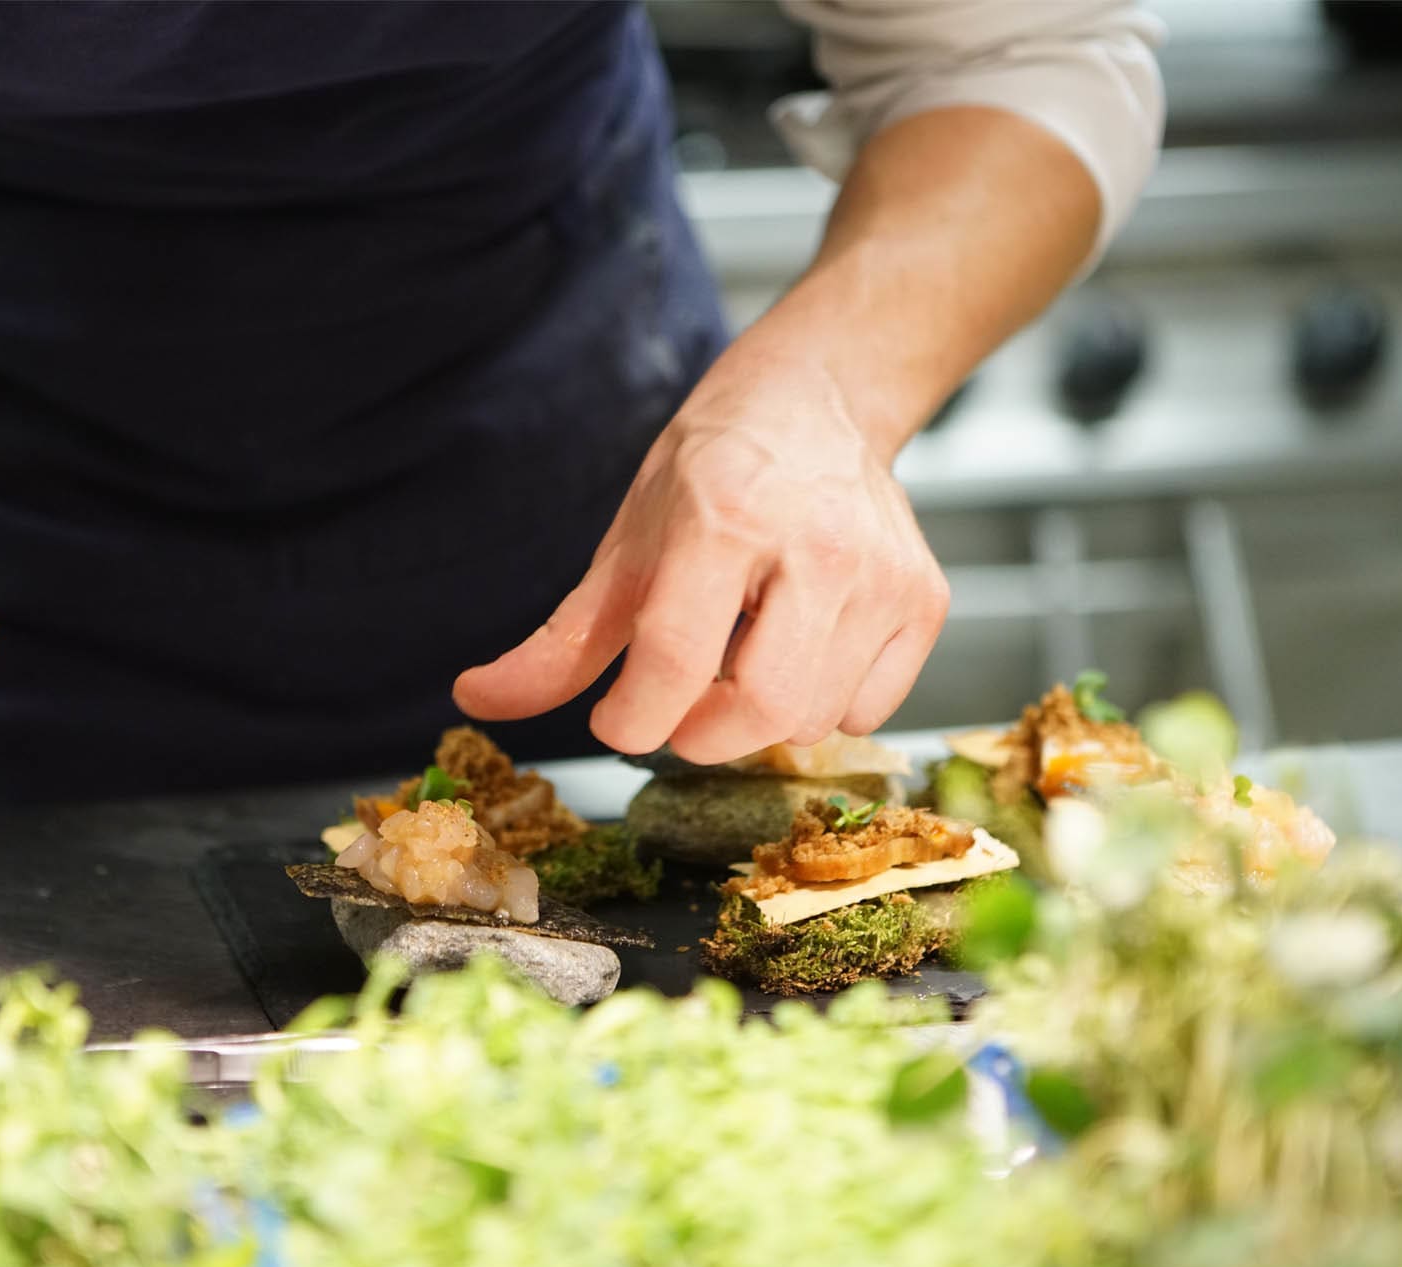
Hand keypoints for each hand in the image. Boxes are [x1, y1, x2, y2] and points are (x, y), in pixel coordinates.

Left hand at [454, 359, 947, 763]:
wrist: (818, 398)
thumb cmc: (714, 468)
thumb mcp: (626, 543)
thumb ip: (561, 639)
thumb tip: (477, 700)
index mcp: (725, 517)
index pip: (678, 663)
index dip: (633, 719)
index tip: (618, 719)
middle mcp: (819, 545)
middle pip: (760, 709)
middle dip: (700, 734)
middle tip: (679, 703)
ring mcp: (883, 575)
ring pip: (814, 720)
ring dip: (759, 717)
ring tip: (744, 653)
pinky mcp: (924, 600)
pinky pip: (866, 712)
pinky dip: (821, 705)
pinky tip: (800, 649)